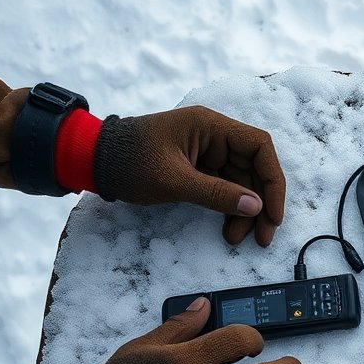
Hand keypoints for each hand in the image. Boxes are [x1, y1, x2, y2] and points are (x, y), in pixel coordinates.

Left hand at [94, 106, 285, 246]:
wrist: (90, 161)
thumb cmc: (127, 162)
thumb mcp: (172, 180)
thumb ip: (216, 194)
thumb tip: (255, 207)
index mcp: (210, 125)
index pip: (259, 147)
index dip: (272, 180)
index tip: (272, 212)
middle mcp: (214, 136)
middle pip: (253, 169)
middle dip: (259, 203)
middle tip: (261, 236)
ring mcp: (206, 153)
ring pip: (241, 183)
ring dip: (243, 212)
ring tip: (236, 238)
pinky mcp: (198, 169)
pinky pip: (224, 189)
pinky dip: (229, 209)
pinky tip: (227, 229)